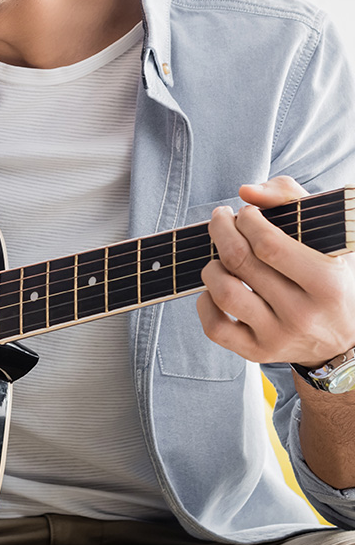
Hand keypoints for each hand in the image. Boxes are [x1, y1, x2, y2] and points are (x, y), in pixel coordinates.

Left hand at [198, 176, 354, 366]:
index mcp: (326, 283)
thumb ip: (289, 198)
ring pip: (223, 292)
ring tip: (220, 256)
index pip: (268, 244)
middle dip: (220, 230)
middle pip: (240, 262)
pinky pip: (214, 326)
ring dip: (211, 265)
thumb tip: (245, 191)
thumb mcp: (326, 235)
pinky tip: (217, 288)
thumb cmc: (328, 275)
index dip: (247, 221)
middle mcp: (302, 314)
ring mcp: (278, 337)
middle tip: (221, 219)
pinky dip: (205, 301)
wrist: (343, 337)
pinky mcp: (257, 352)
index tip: (245, 213)